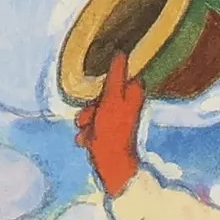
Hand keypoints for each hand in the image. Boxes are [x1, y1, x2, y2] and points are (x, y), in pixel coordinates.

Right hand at [76, 51, 143, 198]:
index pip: (118, 75)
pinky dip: (87, 134)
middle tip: (92, 116)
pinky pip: (90, 127)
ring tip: (89, 132)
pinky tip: (89, 142)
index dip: (106, 82)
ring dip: (86, 121)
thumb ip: (116, 75)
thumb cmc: (114, 133)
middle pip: (100, 93)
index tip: (101, 90)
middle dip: (91, 106)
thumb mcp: (113, 99)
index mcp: (133, 94)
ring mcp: (115, 121)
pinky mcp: (106, 134)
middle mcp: (126, 105)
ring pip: (92, 110)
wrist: (112, 167)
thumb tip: (121, 52)